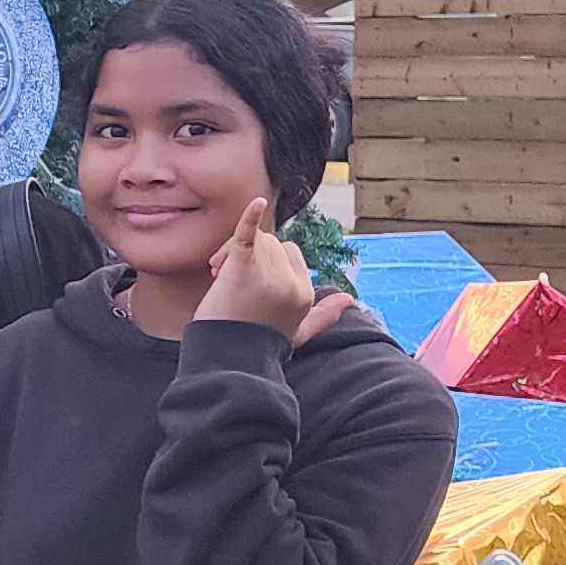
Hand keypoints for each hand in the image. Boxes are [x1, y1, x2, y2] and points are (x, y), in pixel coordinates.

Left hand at [195, 200, 351, 345]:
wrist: (228, 361)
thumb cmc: (259, 346)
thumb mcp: (298, 332)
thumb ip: (324, 316)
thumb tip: (348, 300)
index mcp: (304, 292)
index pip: (290, 254)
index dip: (269, 261)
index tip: (247, 280)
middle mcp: (291, 282)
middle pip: (273, 244)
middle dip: (252, 254)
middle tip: (223, 274)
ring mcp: (269, 276)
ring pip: (258, 240)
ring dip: (235, 248)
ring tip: (217, 270)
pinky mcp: (243, 269)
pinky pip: (249, 234)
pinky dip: (250, 217)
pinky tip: (256, 203)